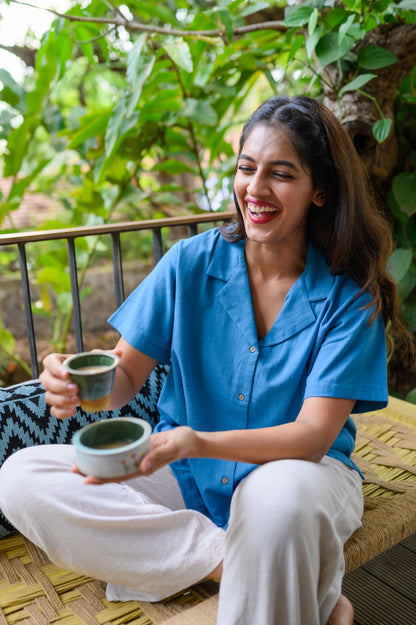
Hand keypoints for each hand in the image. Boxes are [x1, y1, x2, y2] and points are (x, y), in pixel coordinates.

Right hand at [40, 349, 121, 419]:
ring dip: (63, 400)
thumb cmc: (90, 367)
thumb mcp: (97, 359)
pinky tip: (73, 411)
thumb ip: (106, 355)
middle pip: (47, 381)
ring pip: (50, 397)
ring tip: (78, 400)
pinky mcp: (57, 404)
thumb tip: (119, 353)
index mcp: (57, 361)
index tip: (68, 374)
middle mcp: (50, 376)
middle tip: (76, 389)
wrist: (93, 383)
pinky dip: (62, 413)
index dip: (55, 368)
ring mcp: (52, 392)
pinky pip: (54, 410)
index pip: (49, 362)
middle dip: (60, 386)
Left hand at [72, 427, 198, 483]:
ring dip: (98, 463)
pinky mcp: (139, 449)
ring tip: (79, 461)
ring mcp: (138, 457)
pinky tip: (97, 449)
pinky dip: (108, 453)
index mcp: (145, 467)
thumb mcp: (174, 446)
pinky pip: (121, 453)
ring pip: (115, 463)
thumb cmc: (184, 442)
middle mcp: (139, 464)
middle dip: (94, 472)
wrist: (190, 440)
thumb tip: (142, 467)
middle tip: (73, 469)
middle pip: (113, 472)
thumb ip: (159, 455)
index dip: (103, 479)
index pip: (120, 476)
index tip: (86, 479)